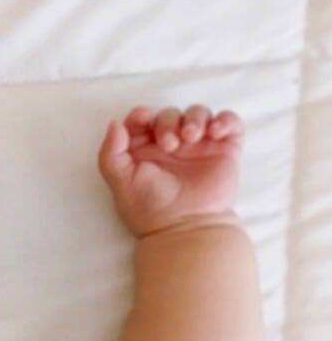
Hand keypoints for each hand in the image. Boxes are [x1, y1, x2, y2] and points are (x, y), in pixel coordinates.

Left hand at [97, 106, 243, 237]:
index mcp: (144, 152)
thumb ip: (110, 153)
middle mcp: (171, 146)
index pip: (142, 121)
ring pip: (198, 113)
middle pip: (169, 114)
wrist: (185, 227)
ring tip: (190, 137)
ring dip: (195, 118)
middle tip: (169, 144)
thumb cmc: (150, 209)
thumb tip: (114, 124)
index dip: (141, 115)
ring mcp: (198, 147)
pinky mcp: (224, 150)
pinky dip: (225, 120)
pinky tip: (215, 132)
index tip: (143, 118)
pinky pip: (229, 122)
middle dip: (168, 121)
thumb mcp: (120, 182)